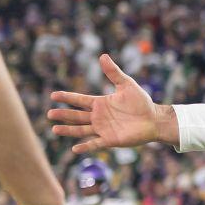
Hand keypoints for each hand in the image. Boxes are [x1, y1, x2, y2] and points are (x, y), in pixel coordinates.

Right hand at [48, 54, 178, 153]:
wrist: (154, 119)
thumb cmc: (142, 102)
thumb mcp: (127, 85)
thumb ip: (114, 72)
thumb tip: (103, 56)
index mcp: (101, 103)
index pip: (80, 100)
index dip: (67, 98)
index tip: (53, 95)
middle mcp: (99, 117)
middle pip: (77, 116)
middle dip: (63, 115)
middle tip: (49, 114)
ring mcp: (103, 129)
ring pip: (81, 130)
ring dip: (68, 130)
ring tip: (54, 129)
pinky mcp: (110, 140)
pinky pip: (95, 144)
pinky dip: (85, 146)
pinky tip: (74, 149)